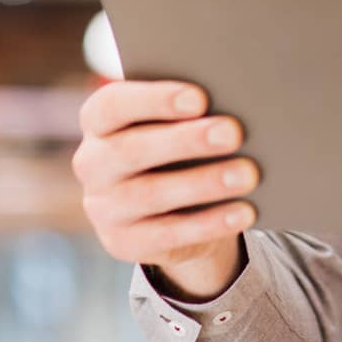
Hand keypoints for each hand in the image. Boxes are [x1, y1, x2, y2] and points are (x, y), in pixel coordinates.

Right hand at [73, 80, 258, 298]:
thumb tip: (234, 100)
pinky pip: (168, 234)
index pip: (113, 104)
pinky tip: (244, 211)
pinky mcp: (123, 243)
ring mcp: (103, 207)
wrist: (170, 203)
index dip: (154, 100)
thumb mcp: (175, 122)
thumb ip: (189, 110)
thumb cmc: (178, 142)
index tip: (199, 98)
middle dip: (186, 140)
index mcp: (99, 121)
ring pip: (151, 194)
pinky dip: (210, 223)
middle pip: (133, 149)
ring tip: (248, 174)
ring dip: (204, 183)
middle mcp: (92, 163)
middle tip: (233, 132)